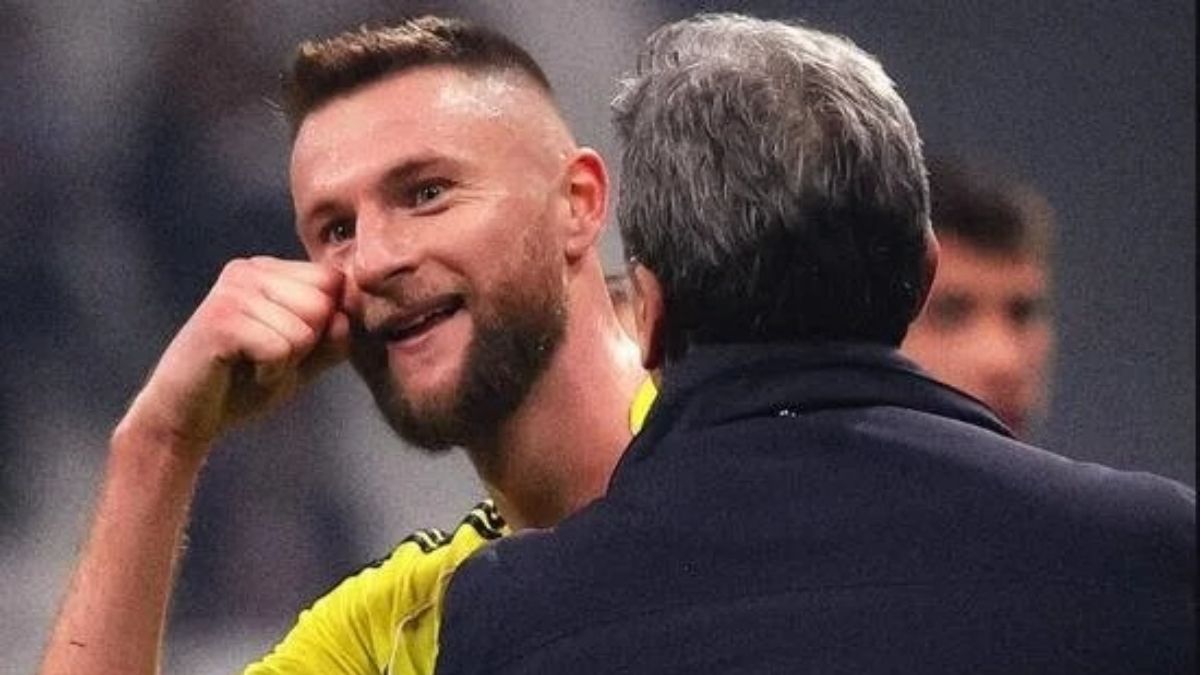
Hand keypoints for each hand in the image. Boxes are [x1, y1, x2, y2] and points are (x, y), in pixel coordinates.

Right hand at [120, 256, 349, 459]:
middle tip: (264, 357)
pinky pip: (280, 349)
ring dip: (285, 361)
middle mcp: (249, 270)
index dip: (323, 325)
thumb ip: (333, 339)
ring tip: (250, 363)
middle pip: (323, 303)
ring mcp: (232, 290)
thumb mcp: (303, 361)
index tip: (285, 344)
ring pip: (304, 328)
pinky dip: (269, 372)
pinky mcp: (221, 319)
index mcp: (270, 270)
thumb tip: (344, 316)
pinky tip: (240, 371)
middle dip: (305, 343)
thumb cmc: (245, 383)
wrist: (187, 415)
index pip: (333, 282)